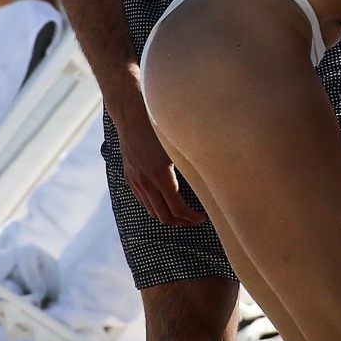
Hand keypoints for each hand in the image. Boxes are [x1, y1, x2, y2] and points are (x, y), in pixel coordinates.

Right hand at [116, 105, 205, 226]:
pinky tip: (166, 202)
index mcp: (161, 176)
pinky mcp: (129, 178)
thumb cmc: (159, 128)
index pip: (178, 209)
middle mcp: (146, 183)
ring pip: (152, 211)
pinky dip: (155, 207)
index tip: (202, 217)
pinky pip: (143, 201)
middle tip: (195, 220)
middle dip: (182, 222)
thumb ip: (191, 166)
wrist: (131, 117)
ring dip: (168, 217)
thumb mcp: (178, 148)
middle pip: (164, 216)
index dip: (192, 218)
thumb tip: (211, 180)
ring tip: (182, 215)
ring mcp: (136, 182)